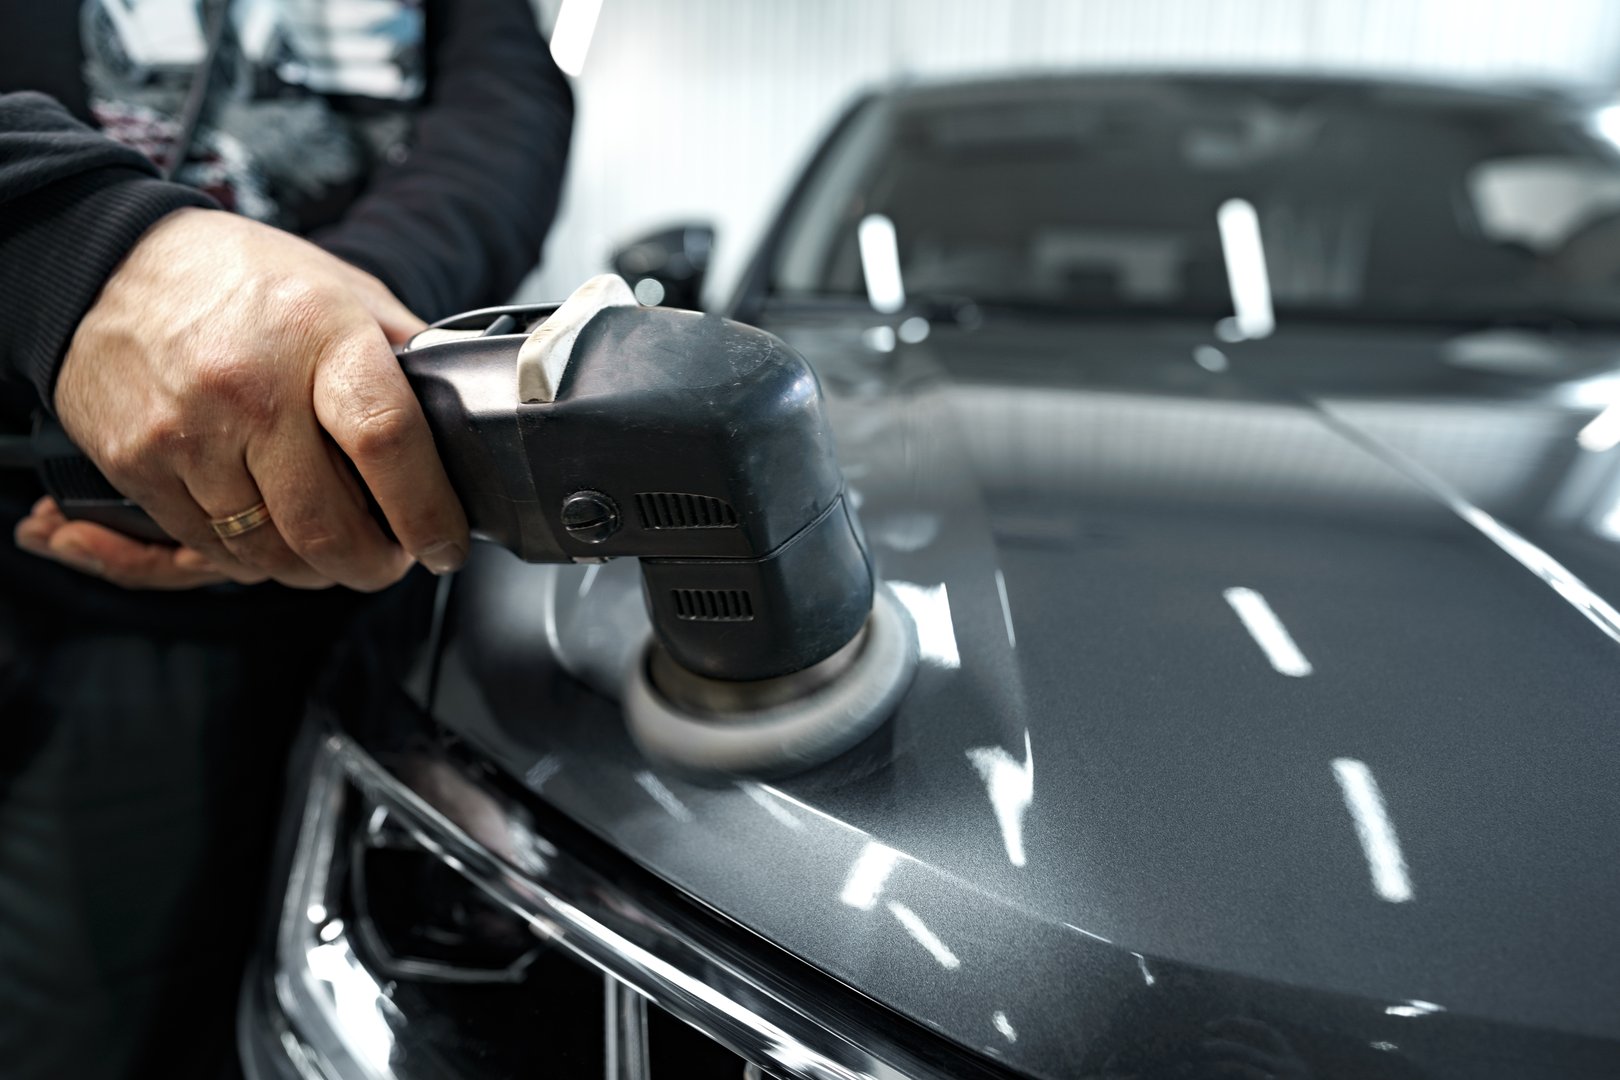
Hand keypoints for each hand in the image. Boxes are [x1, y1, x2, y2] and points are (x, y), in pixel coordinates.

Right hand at [50, 207, 467, 590]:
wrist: (109, 263)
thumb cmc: (241, 279)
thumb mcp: (344, 290)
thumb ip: (405, 353)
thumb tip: (465, 410)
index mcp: (320, 335)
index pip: (388, 440)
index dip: (427, 511)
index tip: (445, 543)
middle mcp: (251, 388)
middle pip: (328, 524)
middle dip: (374, 565)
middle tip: (392, 559)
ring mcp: (188, 431)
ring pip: (271, 552)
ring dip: (317, 571)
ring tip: (337, 552)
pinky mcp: (138, 464)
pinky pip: (212, 548)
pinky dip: (255, 560)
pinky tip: (275, 537)